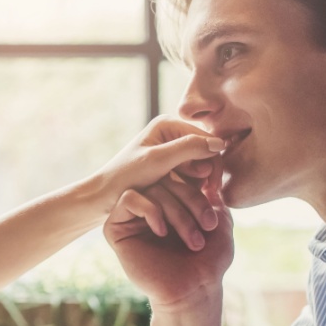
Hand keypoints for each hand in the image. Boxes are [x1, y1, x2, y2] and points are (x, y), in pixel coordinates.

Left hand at [86, 115, 228, 246]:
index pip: (206, 139)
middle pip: (205, 151)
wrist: (104, 196)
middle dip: (209, 174)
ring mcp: (171, 150)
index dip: (214, 162)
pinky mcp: (170, 166)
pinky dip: (194, 187)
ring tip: (199, 201)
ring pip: (200, 165)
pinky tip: (190, 200)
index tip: (212, 189)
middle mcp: (171, 133)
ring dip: (202, 183)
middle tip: (209, 198)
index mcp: (168, 124)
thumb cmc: (126, 177)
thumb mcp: (158, 161)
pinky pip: (192, 175)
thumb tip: (220, 143)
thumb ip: (188, 149)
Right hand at [104, 156, 234, 310]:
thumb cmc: (208, 262)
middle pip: (167, 179)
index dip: (200, 189)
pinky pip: (129, 199)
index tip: (216, 217)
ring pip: (152, 188)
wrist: (192, 292)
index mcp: (172, 202)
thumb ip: (212, 194)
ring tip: (194, 240)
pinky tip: (162, 232)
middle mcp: (151, 206)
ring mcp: (133, 217)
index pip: (181, 175)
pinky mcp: (117, 229)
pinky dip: (150, 209)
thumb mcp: (220, 221)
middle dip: (192, 201)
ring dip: (178, 212)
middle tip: (208, 227)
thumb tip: (207, 164)